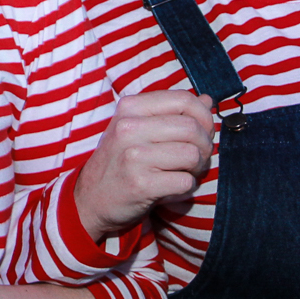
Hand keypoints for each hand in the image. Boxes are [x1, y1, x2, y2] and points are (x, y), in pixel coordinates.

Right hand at [74, 90, 214, 238]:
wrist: (91, 199)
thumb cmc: (120, 161)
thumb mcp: (138, 128)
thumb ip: (172, 112)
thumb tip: (208, 100)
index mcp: (130, 107)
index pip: (184, 99)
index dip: (204, 116)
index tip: (203, 132)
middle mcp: (128, 128)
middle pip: (192, 128)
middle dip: (204, 146)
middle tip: (197, 159)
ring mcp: (133, 156)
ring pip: (192, 155)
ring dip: (197, 169)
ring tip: (184, 173)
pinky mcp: (140, 184)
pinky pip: (185, 182)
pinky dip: (186, 188)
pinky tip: (173, 188)